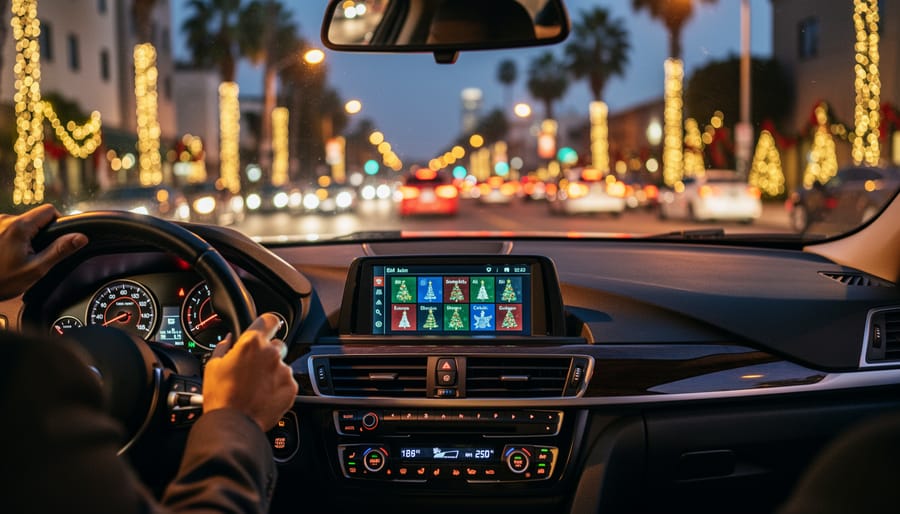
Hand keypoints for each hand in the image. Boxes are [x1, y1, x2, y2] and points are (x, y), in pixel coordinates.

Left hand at [0, 204, 87, 300]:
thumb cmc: (2, 280)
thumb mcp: (36, 268)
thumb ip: (60, 250)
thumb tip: (80, 238)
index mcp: (19, 227)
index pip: (49, 210)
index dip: (58, 223)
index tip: (56, 239)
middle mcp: (5, 220)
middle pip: (35, 217)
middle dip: (40, 234)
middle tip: (35, 254)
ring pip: (23, 223)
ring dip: (26, 237)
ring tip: (18, 257)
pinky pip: (10, 228)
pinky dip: (14, 239)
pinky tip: (8, 255)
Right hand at [202, 313, 297, 431]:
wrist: (233, 422)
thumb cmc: (221, 395)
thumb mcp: (213, 366)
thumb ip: (223, 348)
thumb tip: (228, 340)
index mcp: (252, 343)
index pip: (270, 320)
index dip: (268, 324)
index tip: (266, 329)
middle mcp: (271, 353)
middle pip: (277, 344)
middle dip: (267, 353)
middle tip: (254, 368)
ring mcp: (283, 370)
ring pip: (282, 364)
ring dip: (272, 371)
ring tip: (256, 386)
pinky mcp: (291, 387)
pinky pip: (287, 381)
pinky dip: (278, 386)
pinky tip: (264, 395)